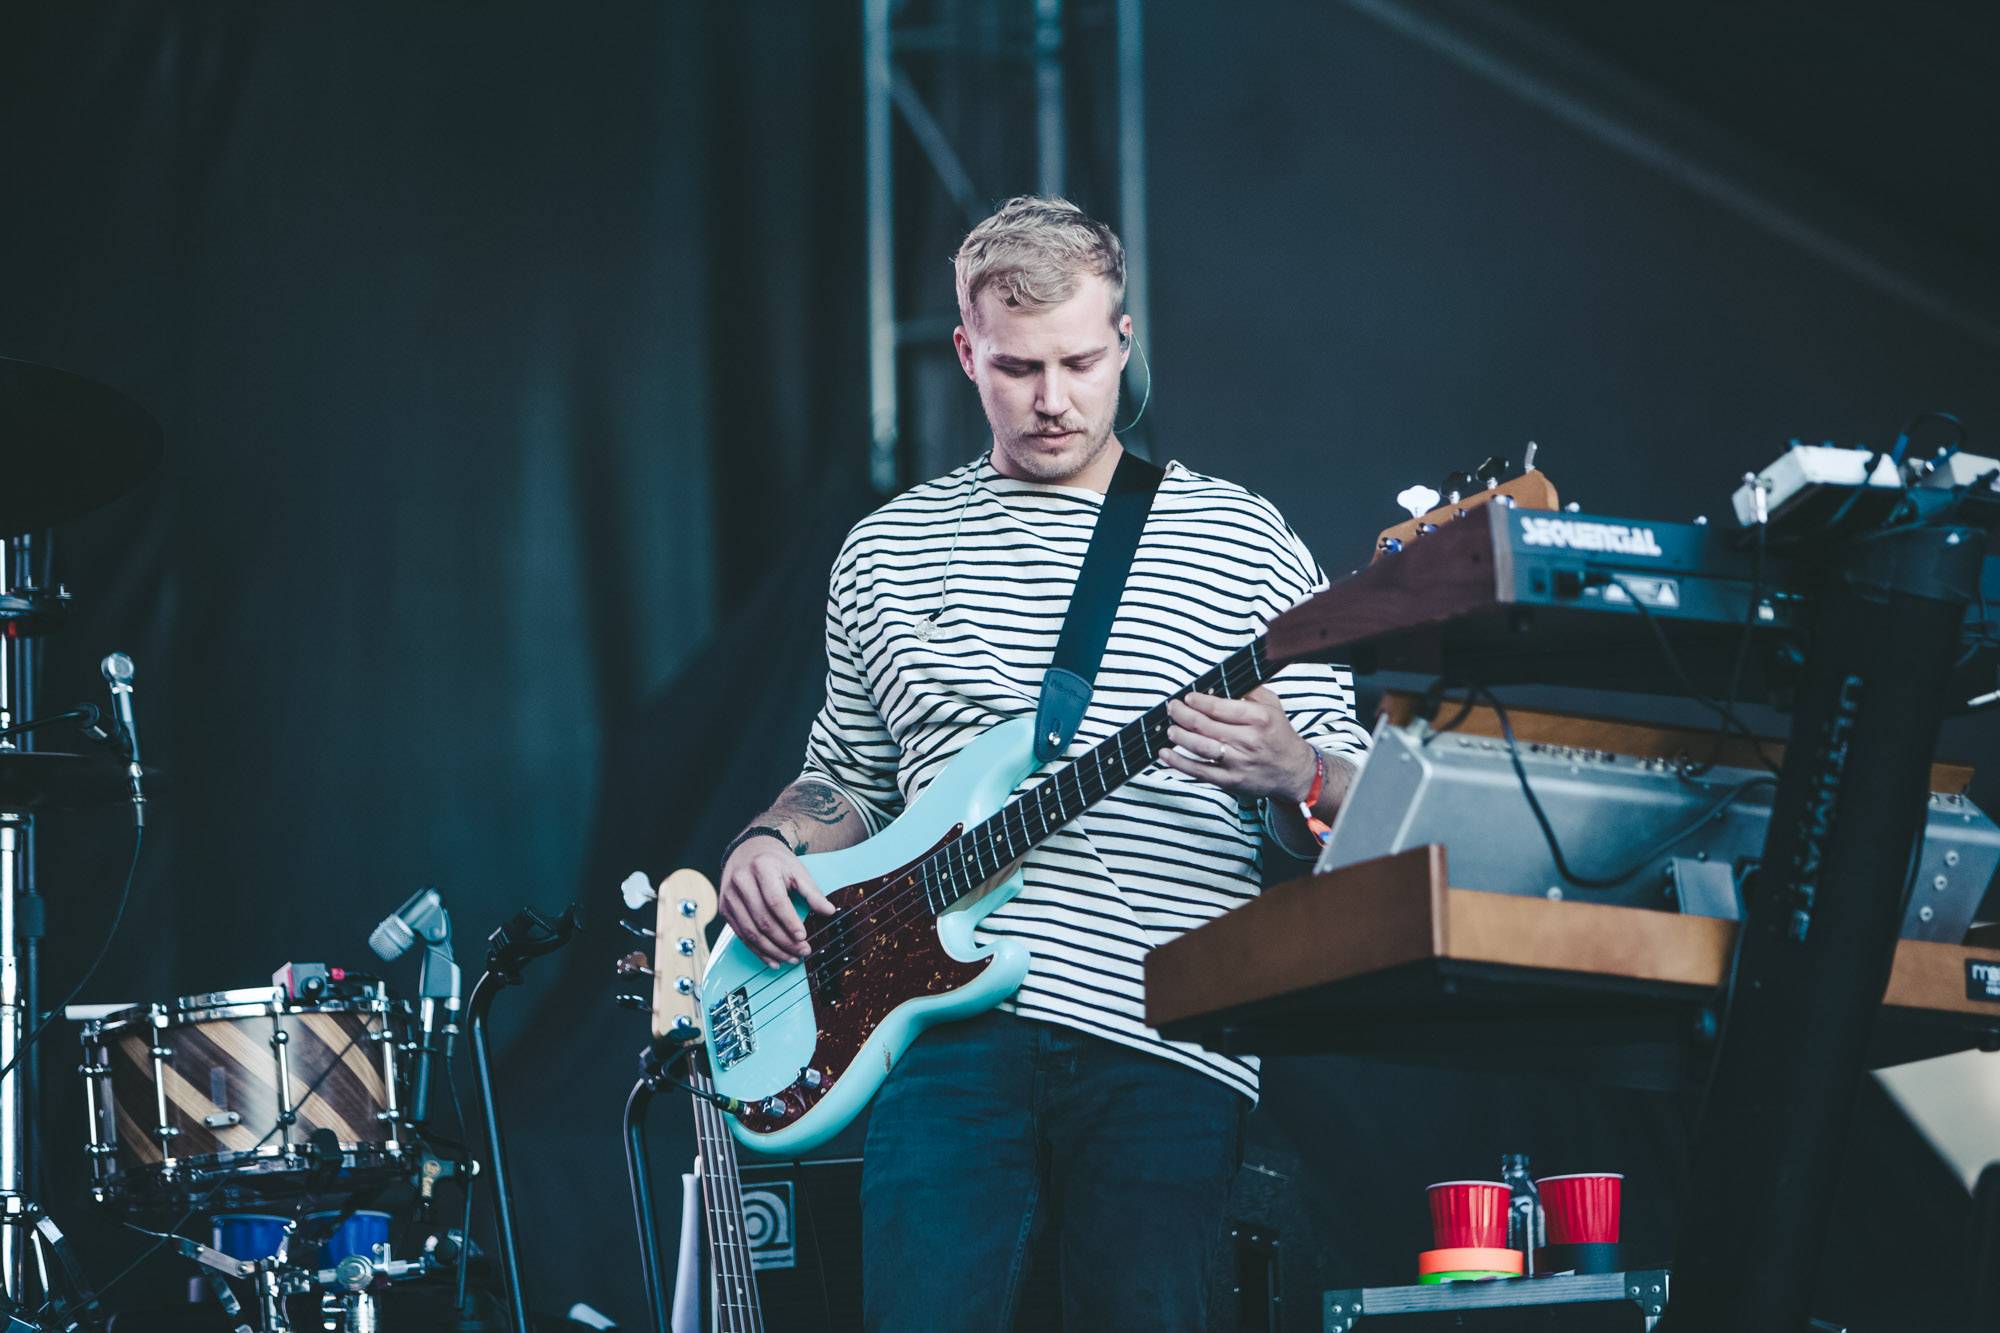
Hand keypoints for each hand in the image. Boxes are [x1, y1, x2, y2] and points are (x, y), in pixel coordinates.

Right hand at [719, 833, 836, 965]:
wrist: (748, 851)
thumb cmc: (775, 862)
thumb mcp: (797, 870)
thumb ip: (812, 892)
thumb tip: (829, 911)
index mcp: (761, 867)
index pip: (775, 900)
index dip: (789, 922)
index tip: (803, 937)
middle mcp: (741, 881)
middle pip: (763, 919)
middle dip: (784, 941)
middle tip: (802, 952)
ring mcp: (729, 896)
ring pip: (751, 932)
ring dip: (772, 950)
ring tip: (791, 958)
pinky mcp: (725, 909)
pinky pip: (741, 935)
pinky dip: (758, 951)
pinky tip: (773, 959)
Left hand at [1159, 687, 1316, 801]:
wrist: (1294, 772)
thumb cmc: (1279, 736)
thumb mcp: (1272, 706)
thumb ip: (1249, 690)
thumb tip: (1222, 680)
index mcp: (1259, 718)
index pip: (1220, 707)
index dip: (1199, 701)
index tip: (1187, 697)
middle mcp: (1249, 740)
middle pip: (1205, 725)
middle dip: (1182, 714)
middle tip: (1172, 708)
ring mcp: (1238, 762)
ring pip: (1200, 747)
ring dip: (1179, 736)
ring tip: (1169, 729)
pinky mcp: (1231, 781)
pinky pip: (1199, 771)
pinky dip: (1179, 762)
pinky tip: (1165, 754)